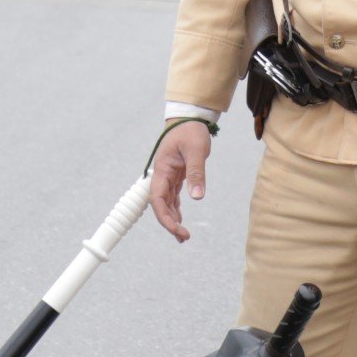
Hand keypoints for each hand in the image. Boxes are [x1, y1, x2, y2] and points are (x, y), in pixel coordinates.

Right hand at [148, 120, 211, 242]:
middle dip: (169, 223)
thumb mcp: (196, 150)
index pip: (158, 199)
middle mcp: (162, 175)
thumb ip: (196, 173)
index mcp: (162, 170)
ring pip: (166, 203)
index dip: (164, 217)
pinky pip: (172, 197)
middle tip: (184, 237)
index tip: (176, 229)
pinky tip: (181, 221)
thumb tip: (198, 197)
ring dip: (173, 219)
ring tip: (183, 236)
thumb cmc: (191, 131)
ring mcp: (168, 176)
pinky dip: (176, 210)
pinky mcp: (175, 176)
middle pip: (161, 205)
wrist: (189, 118)